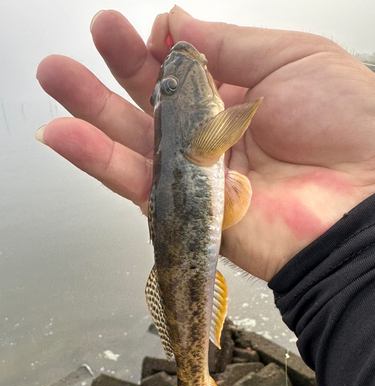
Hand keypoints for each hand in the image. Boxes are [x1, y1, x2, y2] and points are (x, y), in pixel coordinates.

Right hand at [36, 7, 374, 280]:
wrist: (358, 205)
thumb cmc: (346, 129)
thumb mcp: (294, 58)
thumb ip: (230, 44)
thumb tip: (177, 24)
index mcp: (241, 98)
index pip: (187, 70)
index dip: (164, 47)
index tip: (151, 29)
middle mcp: (214, 137)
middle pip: (154, 101)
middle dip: (119, 67)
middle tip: (94, 35)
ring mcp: (196, 174)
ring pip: (133, 141)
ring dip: (92, 110)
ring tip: (58, 77)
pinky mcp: (184, 209)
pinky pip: (133, 182)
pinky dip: (96, 159)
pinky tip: (64, 134)